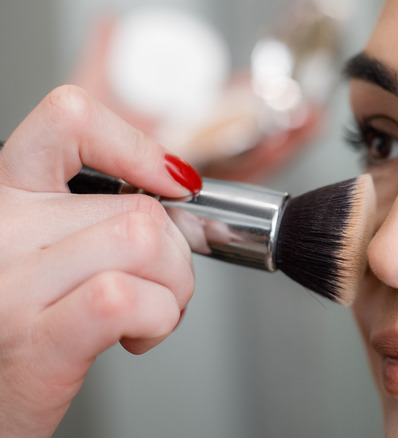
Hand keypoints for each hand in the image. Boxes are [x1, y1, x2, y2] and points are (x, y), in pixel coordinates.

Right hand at [0, 85, 196, 436]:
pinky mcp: (37, 341)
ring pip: (147, 242)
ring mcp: (11, 286)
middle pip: (139, 207)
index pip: (69, 119)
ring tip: (147, 315)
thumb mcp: (42, 256)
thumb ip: (91, 215)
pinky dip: (159, 318)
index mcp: (3, 201)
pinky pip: (128, 298)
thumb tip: (175, 189)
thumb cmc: (20, 338)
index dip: (137, 146)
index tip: (172, 183)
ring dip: (174, 288)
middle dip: (176, 255)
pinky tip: (136, 337)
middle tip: (156, 289)